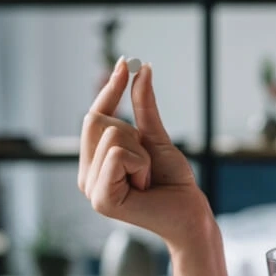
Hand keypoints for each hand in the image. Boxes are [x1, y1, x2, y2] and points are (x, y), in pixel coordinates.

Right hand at [78, 58, 214, 248]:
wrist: (189, 212)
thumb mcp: (157, 138)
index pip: (94, 116)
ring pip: (112, 135)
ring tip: (147, 178)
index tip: (125, 62)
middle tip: (147, 161)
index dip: (110, 89)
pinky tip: (145, 186)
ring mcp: (91, 188)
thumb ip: (144, 107)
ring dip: (142, 153)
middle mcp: (87, 174)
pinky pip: (118, 154)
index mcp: (95, 161)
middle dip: (133, 132)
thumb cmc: (173, 180)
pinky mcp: (101, 199)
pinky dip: (141, 164)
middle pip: (97, 120)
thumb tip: (141, 70)